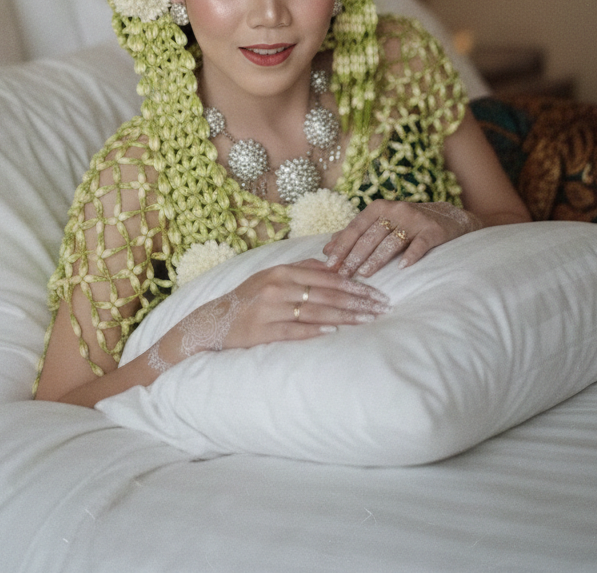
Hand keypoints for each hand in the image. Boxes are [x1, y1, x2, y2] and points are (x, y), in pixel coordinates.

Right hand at [147, 258, 389, 373]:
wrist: (214, 321)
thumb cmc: (249, 298)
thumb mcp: (271, 275)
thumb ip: (301, 269)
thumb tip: (333, 265)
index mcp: (282, 271)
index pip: (327, 277)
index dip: (354, 284)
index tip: (376, 292)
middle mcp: (277, 287)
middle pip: (326, 294)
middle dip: (357, 301)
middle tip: (381, 307)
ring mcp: (270, 309)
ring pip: (316, 311)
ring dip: (346, 316)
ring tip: (369, 320)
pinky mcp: (264, 331)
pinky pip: (295, 330)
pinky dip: (317, 330)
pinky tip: (336, 331)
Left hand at [322, 201, 481, 277]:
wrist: (447, 218)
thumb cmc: (407, 224)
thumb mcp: (380, 224)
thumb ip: (355, 235)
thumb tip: (326, 249)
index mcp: (379, 207)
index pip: (356, 227)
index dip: (341, 245)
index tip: (329, 263)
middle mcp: (396, 210)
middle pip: (371, 235)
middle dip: (355, 256)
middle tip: (342, 275)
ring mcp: (415, 220)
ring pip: (391, 241)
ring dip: (377, 258)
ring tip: (365, 274)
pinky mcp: (433, 231)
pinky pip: (420, 244)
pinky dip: (411, 255)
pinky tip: (402, 268)